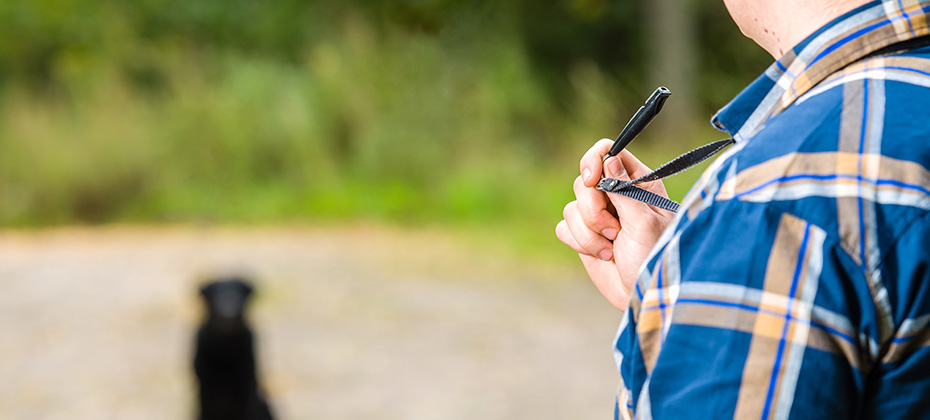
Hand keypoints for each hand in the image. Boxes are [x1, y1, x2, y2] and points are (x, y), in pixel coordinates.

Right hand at [555, 139, 673, 310]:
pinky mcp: (584, 236)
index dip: (594, 161)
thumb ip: (624, 189)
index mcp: (638, 183)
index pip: (608, 152)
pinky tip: (603, 256)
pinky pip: (564, 227)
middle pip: (584, 181)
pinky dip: (581, 243)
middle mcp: (616, 195)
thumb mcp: (644, 222)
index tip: (593, 181)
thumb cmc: (654, 257)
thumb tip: (609, 158)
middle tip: (614, 231)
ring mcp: (598, 216)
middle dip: (593, 210)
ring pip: (572, 208)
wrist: (644, 295)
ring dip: (589, 233)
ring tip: (613, 249)